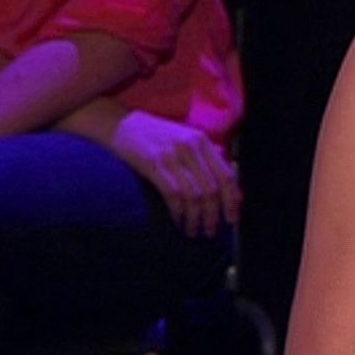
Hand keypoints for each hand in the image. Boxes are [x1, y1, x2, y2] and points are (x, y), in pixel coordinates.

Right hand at [108, 110, 240, 237]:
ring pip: (194, 194)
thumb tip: (224, 189)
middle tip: (210, 232)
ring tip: (193, 231)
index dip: (231, 200)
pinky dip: (178, 211)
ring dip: (196, 218)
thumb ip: (203, 160)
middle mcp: (191, 147)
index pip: (226, 175)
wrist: (122, 123)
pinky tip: (177, 221)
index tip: (231, 219)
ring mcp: (172, 155)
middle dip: (213, 215)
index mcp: (202, 141)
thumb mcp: (184, 140)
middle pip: (211, 188)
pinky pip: (173, 194)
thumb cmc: (155, 136)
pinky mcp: (153, 164)